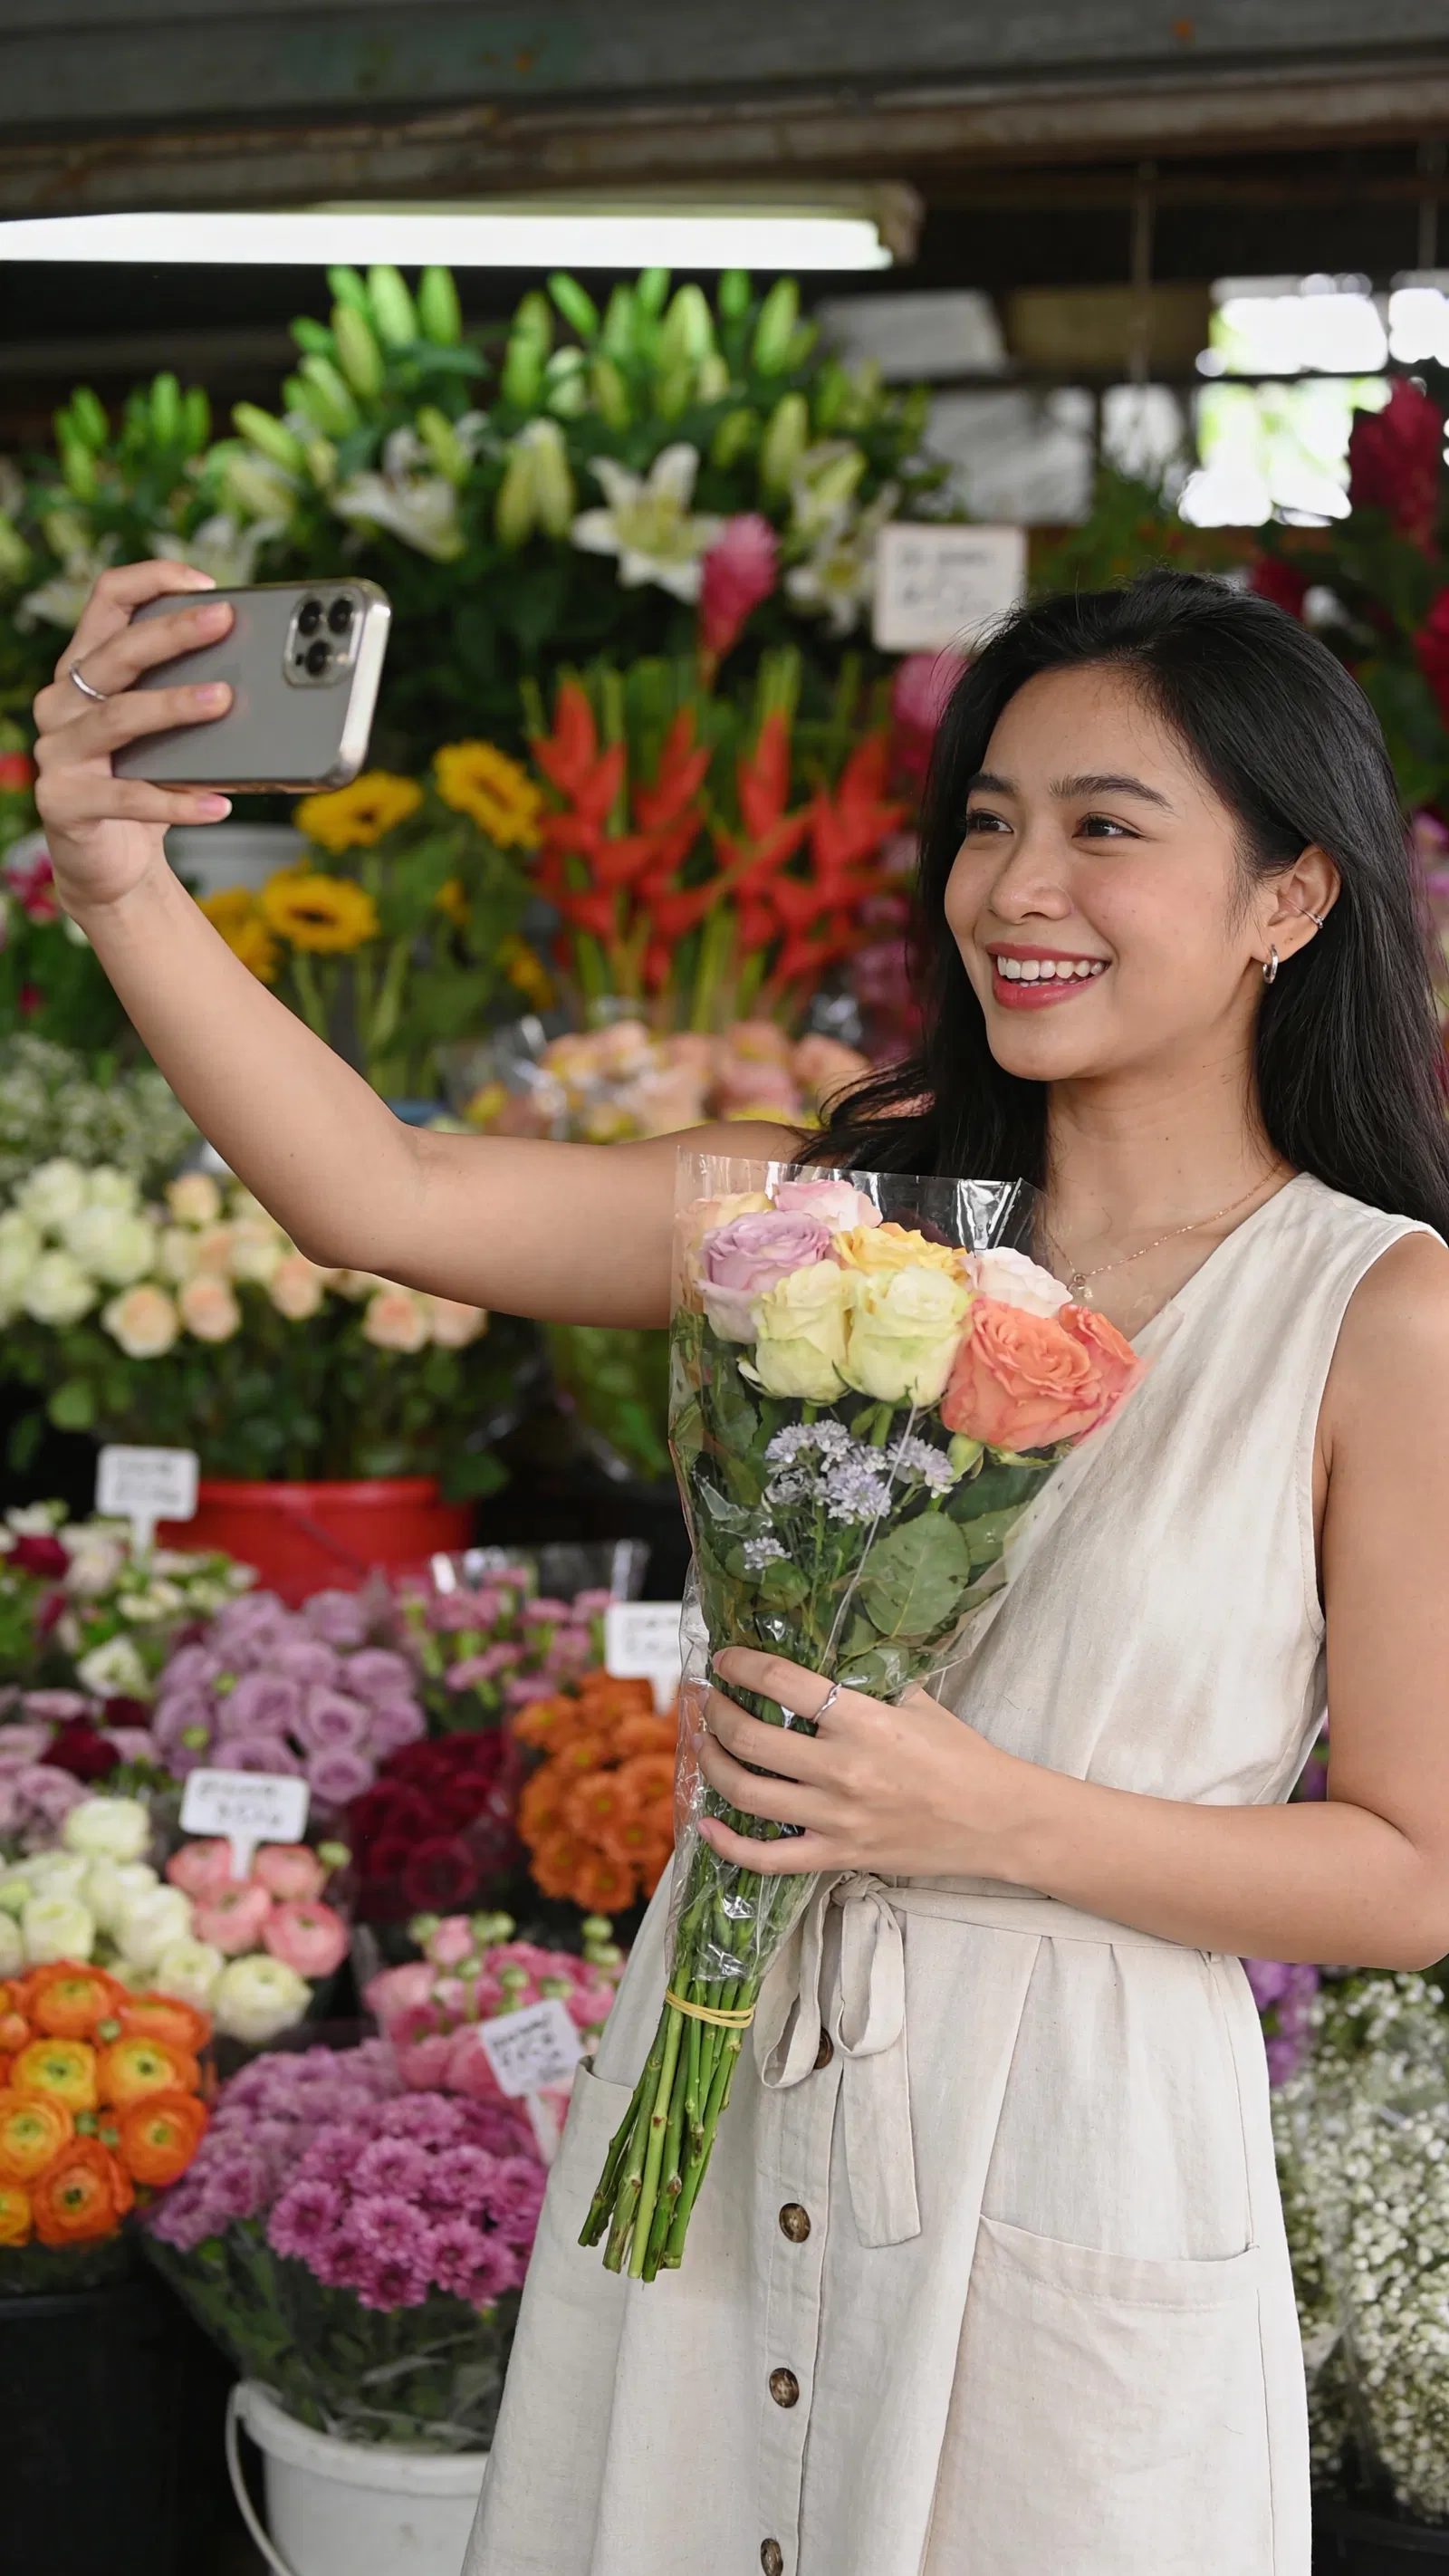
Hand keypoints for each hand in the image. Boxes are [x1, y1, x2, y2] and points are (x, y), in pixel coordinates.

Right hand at [33, 561, 235, 915]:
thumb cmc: (143, 783)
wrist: (109, 862)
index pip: (108, 600)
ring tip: (225, 701)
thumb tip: (262, 676)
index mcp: (85, 669)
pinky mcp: (63, 802)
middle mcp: (63, 702)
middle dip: (173, 633)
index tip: (205, 583)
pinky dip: (177, 801)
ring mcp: (57, 751)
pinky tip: (218, 805)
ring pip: (119, 717)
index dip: (152, 580)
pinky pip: (127, 798)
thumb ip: (191, 695)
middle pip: (117, 653)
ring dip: (174, 705)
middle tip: (225, 621)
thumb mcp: (166, 733)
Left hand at [697, 1646, 1028, 1879]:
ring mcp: (837, 1818)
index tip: (725, 1659)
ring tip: (705, 1744)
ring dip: (714, 1765)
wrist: (998, 1821)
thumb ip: (870, 1684)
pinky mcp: (838, 1855)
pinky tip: (708, 1824)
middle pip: (752, 1737)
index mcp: (865, 1722)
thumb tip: (824, 1662)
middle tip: (707, 1700)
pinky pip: (769, 1859)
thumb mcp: (919, 1704)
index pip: (784, 1683)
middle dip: (716, 1713)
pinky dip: (729, 1845)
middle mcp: (843, 1770)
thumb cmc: (963, 1757)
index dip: (742, 1666)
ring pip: (748, 1794)